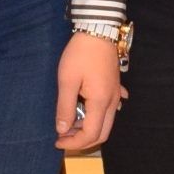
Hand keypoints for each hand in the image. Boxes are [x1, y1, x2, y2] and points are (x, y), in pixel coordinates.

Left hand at [55, 32, 123, 153]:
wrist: (98, 30)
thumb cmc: (80, 54)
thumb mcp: (67, 81)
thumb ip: (65, 107)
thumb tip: (63, 129)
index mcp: (100, 102)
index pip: (91, 134)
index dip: (74, 143)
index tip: (57, 140)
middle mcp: (112, 102)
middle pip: (102, 133)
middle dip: (82, 141)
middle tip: (64, 137)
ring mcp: (116, 95)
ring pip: (106, 123)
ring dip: (88, 128)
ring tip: (69, 122)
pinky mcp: (115, 87)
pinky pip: (109, 109)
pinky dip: (97, 116)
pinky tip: (85, 110)